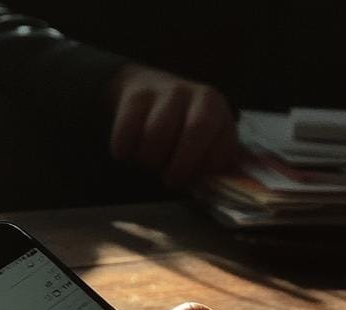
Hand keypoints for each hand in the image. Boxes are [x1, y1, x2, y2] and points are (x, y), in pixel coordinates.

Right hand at [107, 64, 238, 187]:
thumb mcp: (204, 142)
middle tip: (169, 179)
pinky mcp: (135, 97)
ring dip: (149, 159)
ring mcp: (165, 92)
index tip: (188, 179)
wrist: (148, 92)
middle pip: (195, 131)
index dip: (202, 169)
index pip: (219, 146)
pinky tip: (128, 152)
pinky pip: (128, 134)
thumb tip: (221, 181)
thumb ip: (213, 162)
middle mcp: (196, 95)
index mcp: (216, 109)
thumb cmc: (179, 130)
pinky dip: (124, 152)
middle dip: (180, 165)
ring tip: (149, 160)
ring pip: (157, 134)